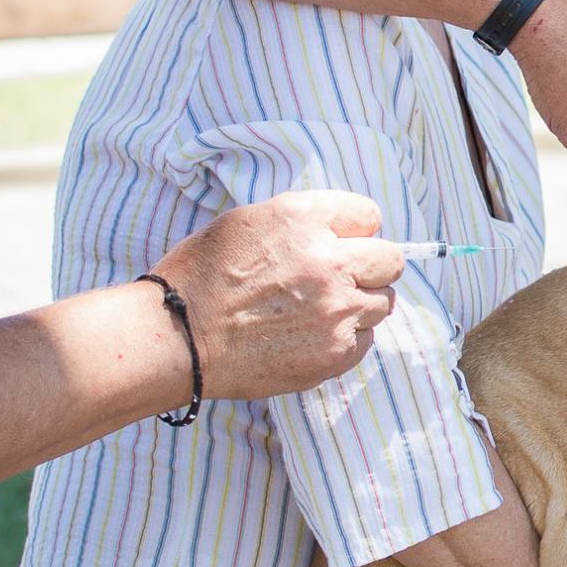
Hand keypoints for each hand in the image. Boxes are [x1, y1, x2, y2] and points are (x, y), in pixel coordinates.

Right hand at [151, 191, 402, 400]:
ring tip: (320, 312)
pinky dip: (345, 338)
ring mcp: (336, 310)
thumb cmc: (200, 278)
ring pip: (382, 303)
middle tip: (342, 279)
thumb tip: (338, 234)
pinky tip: (310, 337)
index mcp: (302, 219)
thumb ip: (300, 223)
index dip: (353, 231)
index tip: (340, 243)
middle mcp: (328, 261)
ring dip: (359, 305)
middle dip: (370, 267)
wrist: (178, 338)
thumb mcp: (245, 223)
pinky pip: (365, 340)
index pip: (367, 215)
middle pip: (389, 260)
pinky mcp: (335, 352)